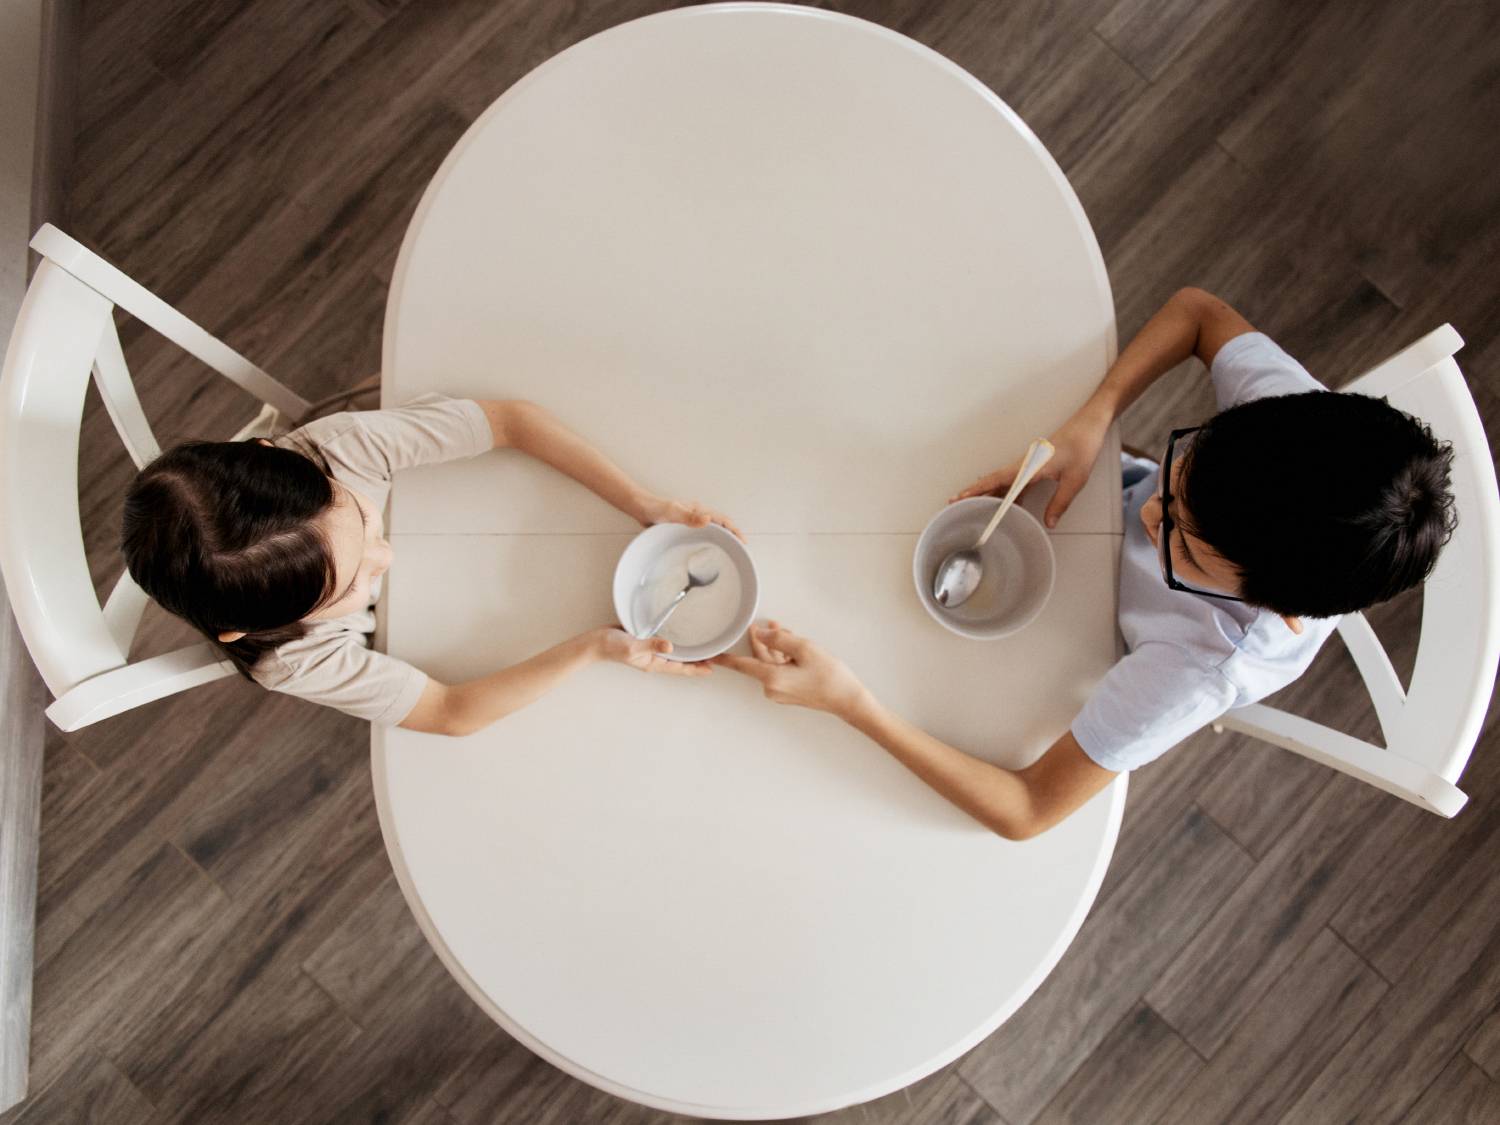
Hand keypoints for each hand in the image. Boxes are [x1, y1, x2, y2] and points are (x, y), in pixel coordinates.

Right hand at [591, 627, 711, 676]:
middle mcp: (654, 658)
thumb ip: (651, 645)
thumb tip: (670, 646)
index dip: (696, 669)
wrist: (596, 642)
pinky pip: (665, 644)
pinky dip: (676, 642)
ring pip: (674, 654)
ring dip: (689, 652)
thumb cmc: (612, 646)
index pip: (680, 668)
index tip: (711, 669)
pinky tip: (682, 637)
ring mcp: (650, 651)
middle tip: (715, 658)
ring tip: (704, 649)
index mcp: (653, 663)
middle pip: (680, 662)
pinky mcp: (646, 641)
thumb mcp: (633, 647)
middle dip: (697, 662)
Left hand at [638, 495, 746, 541]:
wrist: (641, 508)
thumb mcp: (673, 512)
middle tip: (740, 549)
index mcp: (699, 511)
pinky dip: (710, 540)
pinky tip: (707, 548)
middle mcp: (698, 515)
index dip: (734, 531)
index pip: (723, 520)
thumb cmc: (655, 508)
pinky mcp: (684, 527)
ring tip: (729, 550)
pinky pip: (702, 534)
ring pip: (713, 529)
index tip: (742, 541)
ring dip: (723, 537)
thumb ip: (689, 516)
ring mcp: (692, 521)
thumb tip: (708, 519)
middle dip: (733, 535)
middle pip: (721, 525)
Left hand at [712, 621, 870, 717]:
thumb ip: (779, 638)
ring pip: (771, 663)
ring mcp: (781, 692)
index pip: (741, 665)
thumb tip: (760, 633)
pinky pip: (779, 670)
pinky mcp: (789, 692)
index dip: (724, 658)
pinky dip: (783, 657)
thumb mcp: (804, 649)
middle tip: (759, 625)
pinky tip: (790, 644)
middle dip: (762, 641)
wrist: (847, 699)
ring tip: (781, 628)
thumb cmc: (830, 676)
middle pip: (758, 660)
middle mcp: (772, 688)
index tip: (708, 656)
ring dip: (775, 646)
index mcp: (772, 678)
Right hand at [949, 408, 1109, 527]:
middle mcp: (1024, 464)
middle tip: (957, 503)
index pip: (996, 480)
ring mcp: (1028, 464)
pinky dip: (1008, 492)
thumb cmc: (1082, 447)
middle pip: (994, 481)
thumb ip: (1060, 503)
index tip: (960, 498)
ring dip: (990, 493)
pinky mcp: (1035, 464)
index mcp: (1029, 466)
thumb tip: (1049, 523)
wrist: (1090, 426)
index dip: (977, 490)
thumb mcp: (1074, 480)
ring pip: (1003, 481)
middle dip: (975, 492)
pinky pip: (1016, 481)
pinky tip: (1010, 504)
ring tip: (977, 507)